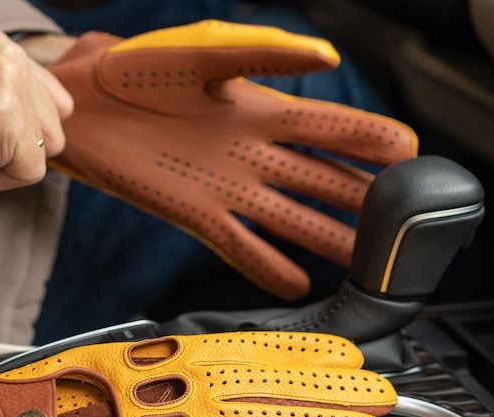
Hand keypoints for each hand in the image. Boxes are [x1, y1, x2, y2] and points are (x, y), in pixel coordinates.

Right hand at [0, 29, 72, 198]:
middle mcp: (10, 59)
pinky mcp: (7, 122)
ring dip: (4, 164)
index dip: (23, 133)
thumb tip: (51, 132)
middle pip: (54, 130)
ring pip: (45, 151)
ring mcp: (10, 88)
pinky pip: (29, 173)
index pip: (54, 103)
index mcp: (1, 48)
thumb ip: (11, 98)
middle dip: (14, 149)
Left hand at [47, 21, 417, 300]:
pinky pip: (239, 244)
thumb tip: (329, 58)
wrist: (82, 104)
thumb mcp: (205, 53)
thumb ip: (263, 55)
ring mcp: (225, 186)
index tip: (410, 155)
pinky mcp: (193, 212)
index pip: (332, 128)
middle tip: (402, 230)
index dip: (372, 141)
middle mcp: (252, 153)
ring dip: (327, 240)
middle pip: (322, 181)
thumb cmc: (137, 68)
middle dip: (364, 203)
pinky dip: (266, 265)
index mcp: (262, 109)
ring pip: (289, 218)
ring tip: (364, 266)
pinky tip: (296, 286)